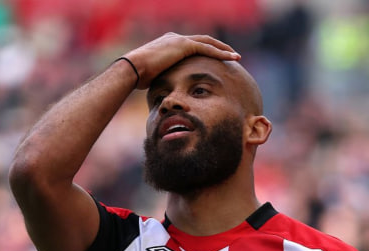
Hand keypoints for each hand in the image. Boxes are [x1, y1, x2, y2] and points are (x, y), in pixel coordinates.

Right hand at [122, 33, 239, 88]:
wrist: (133, 69)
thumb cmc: (139, 77)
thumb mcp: (155, 77)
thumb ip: (164, 79)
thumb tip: (166, 94)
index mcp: (169, 44)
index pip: (192, 45)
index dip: (205, 51)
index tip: (215, 59)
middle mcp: (175, 38)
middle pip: (203, 41)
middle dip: (218, 47)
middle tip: (231, 55)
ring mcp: (179, 40)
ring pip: (208, 42)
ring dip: (223, 49)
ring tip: (236, 56)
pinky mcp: (183, 45)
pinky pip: (207, 48)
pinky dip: (220, 52)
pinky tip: (231, 57)